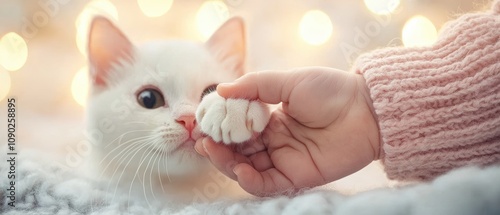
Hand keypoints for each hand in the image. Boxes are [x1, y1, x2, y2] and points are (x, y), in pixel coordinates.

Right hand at [195, 67, 380, 195]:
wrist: (367, 110)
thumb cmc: (331, 90)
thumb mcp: (288, 82)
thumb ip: (254, 86)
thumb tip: (220, 89)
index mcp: (271, 118)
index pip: (237, 126)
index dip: (218, 125)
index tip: (201, 121)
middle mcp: (274, 141)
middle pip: (238, 149)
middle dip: (217, 146)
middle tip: (201, 139)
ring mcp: (284, 159)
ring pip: (247, 167)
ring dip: (227, 162)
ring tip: (212, 150)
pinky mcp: (296, 176)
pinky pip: (266, 184)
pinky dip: (249, 180)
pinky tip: (239, 169)